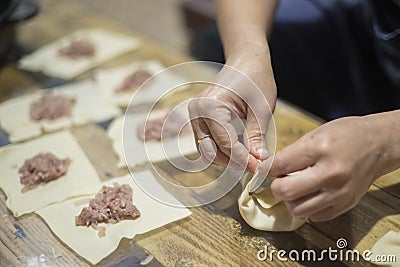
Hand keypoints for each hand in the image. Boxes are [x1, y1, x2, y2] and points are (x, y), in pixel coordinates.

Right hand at [189, 51, 276, 171]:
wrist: (246, 61)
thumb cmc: (255, 78)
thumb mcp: (261, 108)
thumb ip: (257, 136)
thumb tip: (259, 161)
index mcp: (210, 106)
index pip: (225, 144)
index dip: (243, 160)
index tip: (260, 168)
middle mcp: (197, 112)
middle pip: (211, 151)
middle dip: (233, 162)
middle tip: (256, 166)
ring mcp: (195, 116)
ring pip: (207, 150)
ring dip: (227, 159)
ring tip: (250, 159)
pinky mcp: (199, 119)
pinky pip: (208, 142)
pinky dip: (223, 150)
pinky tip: (241, 150)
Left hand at [268, 115, 394, 221]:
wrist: (379, 145)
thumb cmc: (347, 135)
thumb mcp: (316, 133)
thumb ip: (292, 152)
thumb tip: (270, 169)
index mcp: (320, 149)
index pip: (280, 165)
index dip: (267, 168)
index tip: (266, 168)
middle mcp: (331, 173)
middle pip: (286, 192)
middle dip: (277, 186)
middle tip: (282, 179)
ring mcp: (339, 192)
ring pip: (298, 209)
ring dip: (291, 200)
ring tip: (298, 187)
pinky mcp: (345, 205)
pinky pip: (314, 216)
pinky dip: (308, 207)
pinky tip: (312, 194)